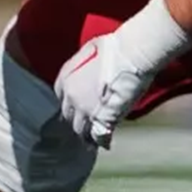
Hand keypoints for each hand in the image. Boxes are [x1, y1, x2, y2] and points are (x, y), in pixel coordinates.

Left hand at [53, 32, 156, 149]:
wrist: (130, 55)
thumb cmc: (113, 48)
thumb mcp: (89, 51)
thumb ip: (82, 66)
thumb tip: (86, 70)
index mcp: (65, 79)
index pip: (61, 98)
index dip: (71, 103)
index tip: (78, 106)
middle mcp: (71, 97)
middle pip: (69, 116)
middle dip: (77, 119)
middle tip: (86, 123)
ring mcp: (86, 111)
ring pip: (80, 130)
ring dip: (86, 134)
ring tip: (92, 139)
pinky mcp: (102, 120)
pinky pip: (98, 137)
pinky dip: (101, 142)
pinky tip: (105, 144)